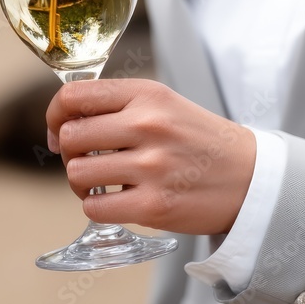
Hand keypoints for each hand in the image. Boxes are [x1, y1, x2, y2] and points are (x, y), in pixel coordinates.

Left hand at [46, 79, 255, 235]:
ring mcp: (151, 166)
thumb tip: (59, 127)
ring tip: (102, 184)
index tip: (59, 132)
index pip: (72, 96)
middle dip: (69, 154)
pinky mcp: (154, 205)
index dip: (54, 116)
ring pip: (77, 174)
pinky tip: (114, 202)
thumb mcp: (162, 104)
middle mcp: (147, 125)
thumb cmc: (197, 141)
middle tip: (87, 161)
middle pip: (70, 138)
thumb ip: (115, 106)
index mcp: (146, 95)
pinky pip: (94, 208)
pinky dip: (96, 208)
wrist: (250, 178)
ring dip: (81, 184)